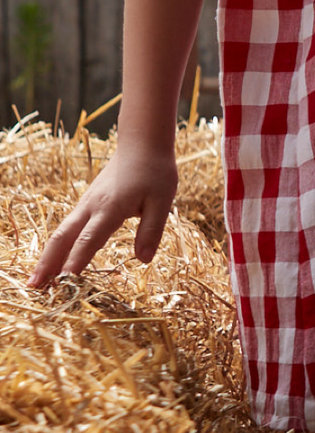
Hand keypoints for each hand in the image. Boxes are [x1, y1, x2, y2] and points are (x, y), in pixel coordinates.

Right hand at [28, 141, 178, 288]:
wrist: (143, 143)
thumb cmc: (156, 172)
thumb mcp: (163, 202)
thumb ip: (151, 231)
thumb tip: (144, 260)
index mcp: (110, 208)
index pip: (88, 241)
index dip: (75, 263)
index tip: (64, 284)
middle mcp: (92, 207)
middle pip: (63, 238)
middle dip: (47, 264)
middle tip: (34, 288)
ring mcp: (87, 203)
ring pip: (62, 232)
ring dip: (48, 256)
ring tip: (39, 280)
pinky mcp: (88, 202)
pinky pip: (69, 226)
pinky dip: (59, 244)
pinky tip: (57, 258)